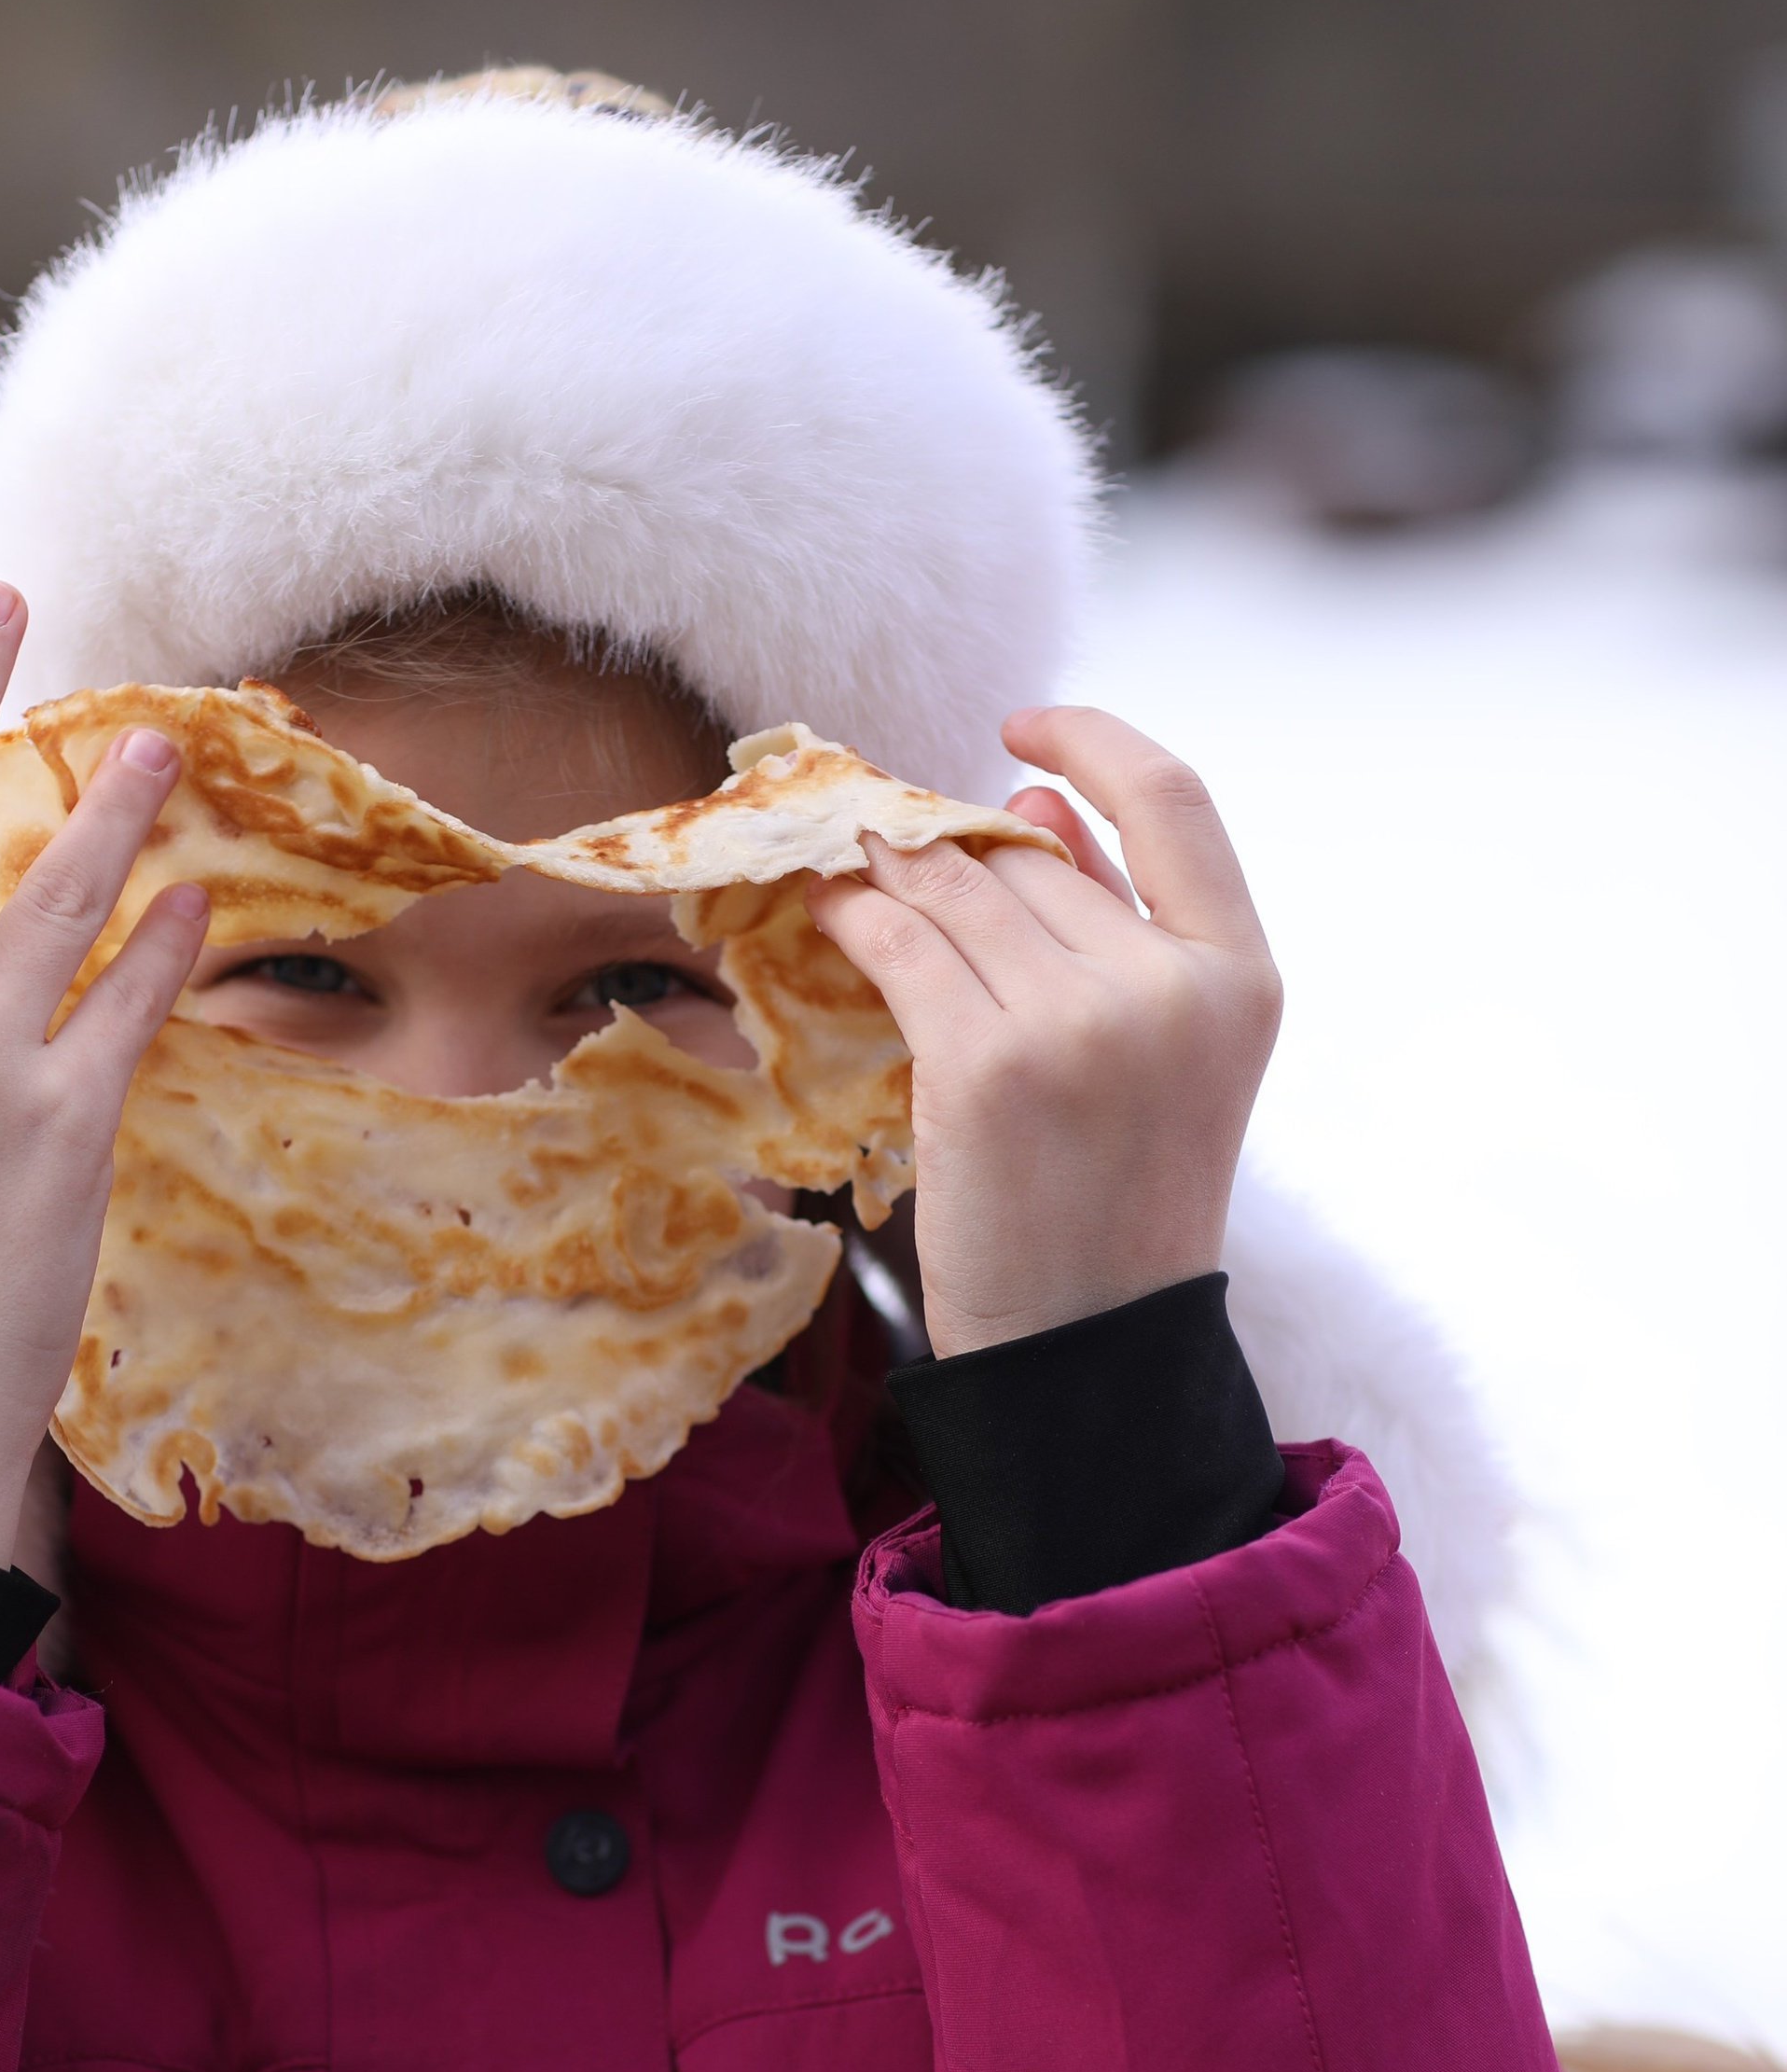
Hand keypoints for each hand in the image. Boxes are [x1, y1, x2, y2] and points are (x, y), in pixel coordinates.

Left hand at [806, 708, 1280, 1358]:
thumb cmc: (1115, 1204)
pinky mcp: (986, 1065)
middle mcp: (1170, 986)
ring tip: (843, 858)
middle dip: (953, 844)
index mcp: (1240, 974)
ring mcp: (1079, 1023)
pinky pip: (899, 942)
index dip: (1093, 739)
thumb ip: (1112, 925)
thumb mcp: (1162, 1055)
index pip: (1174, 799)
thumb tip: (1027, 801)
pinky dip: (854, 911)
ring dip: (887, 863)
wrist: (1087, 1347)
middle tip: (885, 836)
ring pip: (956, 888)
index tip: (1021, 724)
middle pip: (1033, 855)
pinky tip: (830, 906)